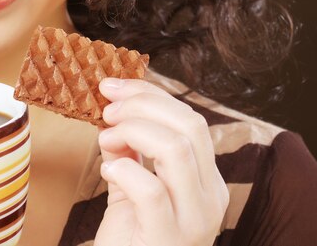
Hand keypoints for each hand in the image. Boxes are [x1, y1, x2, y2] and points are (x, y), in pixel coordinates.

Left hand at [95, 79, 228, 245]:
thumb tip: (116, 116)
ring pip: (178, 151)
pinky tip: (108, 169)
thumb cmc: (133, 239)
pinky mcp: (170, 238)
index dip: (152, 95)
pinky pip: (152, 191)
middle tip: (107, 106)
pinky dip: (125, 170)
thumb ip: (130, 153)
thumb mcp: (133, 188)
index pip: (191, 121)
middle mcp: (211, 196)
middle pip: (190, 127)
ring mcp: (195, 220)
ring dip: (134, 130)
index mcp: (207, 180)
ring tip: (105, 137)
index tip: (115, 86)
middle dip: (143, 104)